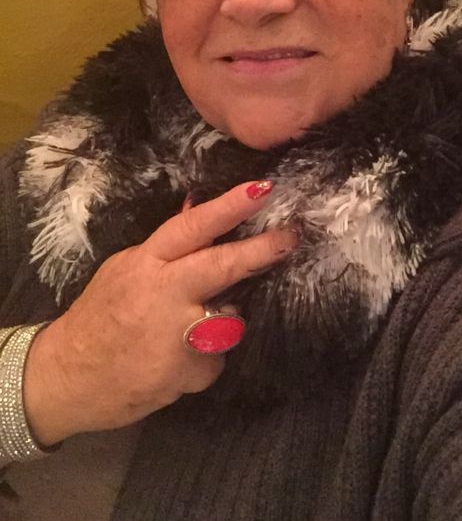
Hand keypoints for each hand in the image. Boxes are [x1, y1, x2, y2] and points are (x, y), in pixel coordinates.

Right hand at [22, 181, 295, 445]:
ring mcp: (174, 335)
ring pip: (229, 320)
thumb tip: (198, 208)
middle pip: (220, 266)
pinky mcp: (182, 372)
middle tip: (291, 237)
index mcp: (146, 263)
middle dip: (260, 250)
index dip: (228, 207)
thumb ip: (165, 250)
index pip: (191, 228)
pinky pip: (214, 361)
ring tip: (182, 336)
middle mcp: (162, 294)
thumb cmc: (98, 317)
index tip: (262, 189)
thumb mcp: (124, 270)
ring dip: (221, 325)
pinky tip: (174, 365)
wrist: (64, 379)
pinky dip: (203, 363)